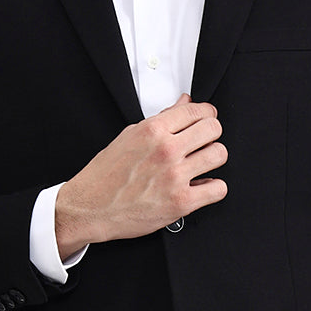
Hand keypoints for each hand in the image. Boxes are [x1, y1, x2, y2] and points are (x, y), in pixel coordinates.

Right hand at [54, 94, 227, 256]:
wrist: (90, 207)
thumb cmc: (105, 174)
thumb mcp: (130, 136)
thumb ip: (162, 119)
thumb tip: (184, 103)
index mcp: (152, 130)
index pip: (197, 111)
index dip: (207, 114)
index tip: (207, 119)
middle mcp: (166, 151)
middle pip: (213, 129)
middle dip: (212, 133)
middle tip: (205, 140)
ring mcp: (175, 177)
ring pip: (219, 155)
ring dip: (213, 158)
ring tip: (202, 163)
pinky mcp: (180, 202)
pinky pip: (218, 188)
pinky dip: (213, 187)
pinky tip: (201, 185)